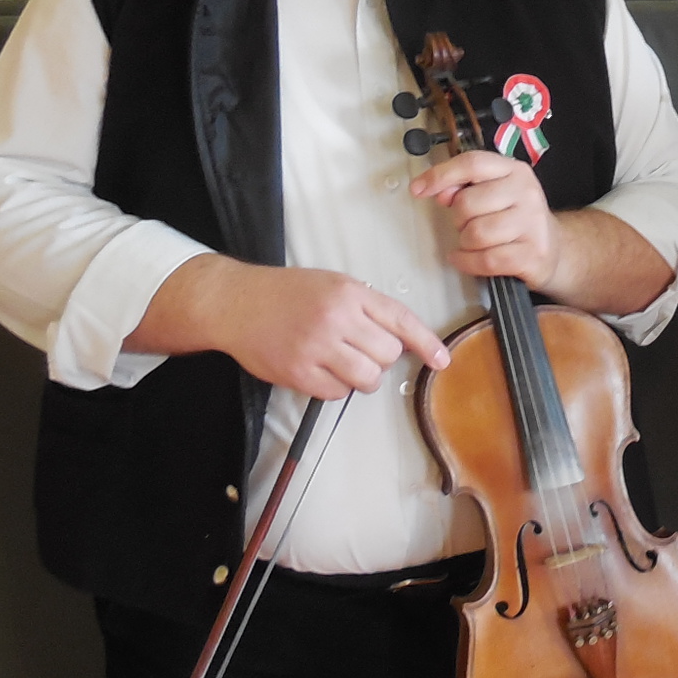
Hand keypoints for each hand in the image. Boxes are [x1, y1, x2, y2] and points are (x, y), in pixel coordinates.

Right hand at [130, 256, 448, 399]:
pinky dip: (335, 387)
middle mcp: (336, 318)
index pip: (401, 320)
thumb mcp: (333, 284)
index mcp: (350, 292)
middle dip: (381, 358)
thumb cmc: (287, 293)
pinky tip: (320, 370)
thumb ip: (367, 307)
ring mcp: (316, 346)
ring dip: (362, 377)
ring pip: (368, 379)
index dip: (427, 343)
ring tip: (343, 363)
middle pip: (388, 355)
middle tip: (359, 349)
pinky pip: (337, 393)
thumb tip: (403, 338)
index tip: (442, 360)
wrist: (235, 301)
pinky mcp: (297, 372)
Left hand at [411, 149, 560, 287]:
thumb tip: (439, 191)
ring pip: (476, 234)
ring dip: (465, 243)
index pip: (472, 164)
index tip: (419, 189)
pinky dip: (468, 262)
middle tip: (468, 224)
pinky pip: (486, 259)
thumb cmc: (516, 220)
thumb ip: (465, 187)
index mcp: (514, 171)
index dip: (441, 175)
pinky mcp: (533, 254)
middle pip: (468, 203)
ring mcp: (533, 224)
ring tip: (474, 243)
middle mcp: (526, 193)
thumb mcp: (494, 194)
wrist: (555, 249)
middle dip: (459, 219)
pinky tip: (466, 259)